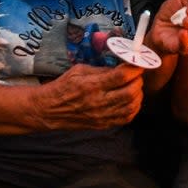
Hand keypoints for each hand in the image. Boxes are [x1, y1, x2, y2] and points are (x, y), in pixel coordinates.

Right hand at [30, 62, 145, 130]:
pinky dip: (133, 108)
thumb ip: (102, 69)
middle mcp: (98, 102)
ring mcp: (101, 116)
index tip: (138, 63)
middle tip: (136, 74)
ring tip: (134, 86)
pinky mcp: (102, 125)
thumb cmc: (63, 87)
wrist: (49, 110)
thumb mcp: (79, 70)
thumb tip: (122, 67)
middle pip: (130, 92)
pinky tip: (131, 100)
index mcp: (91, 85)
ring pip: (131, 106)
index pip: (121, 76)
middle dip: (138, 80)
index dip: (134, 68)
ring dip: (138, 94)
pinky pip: (126, 118)